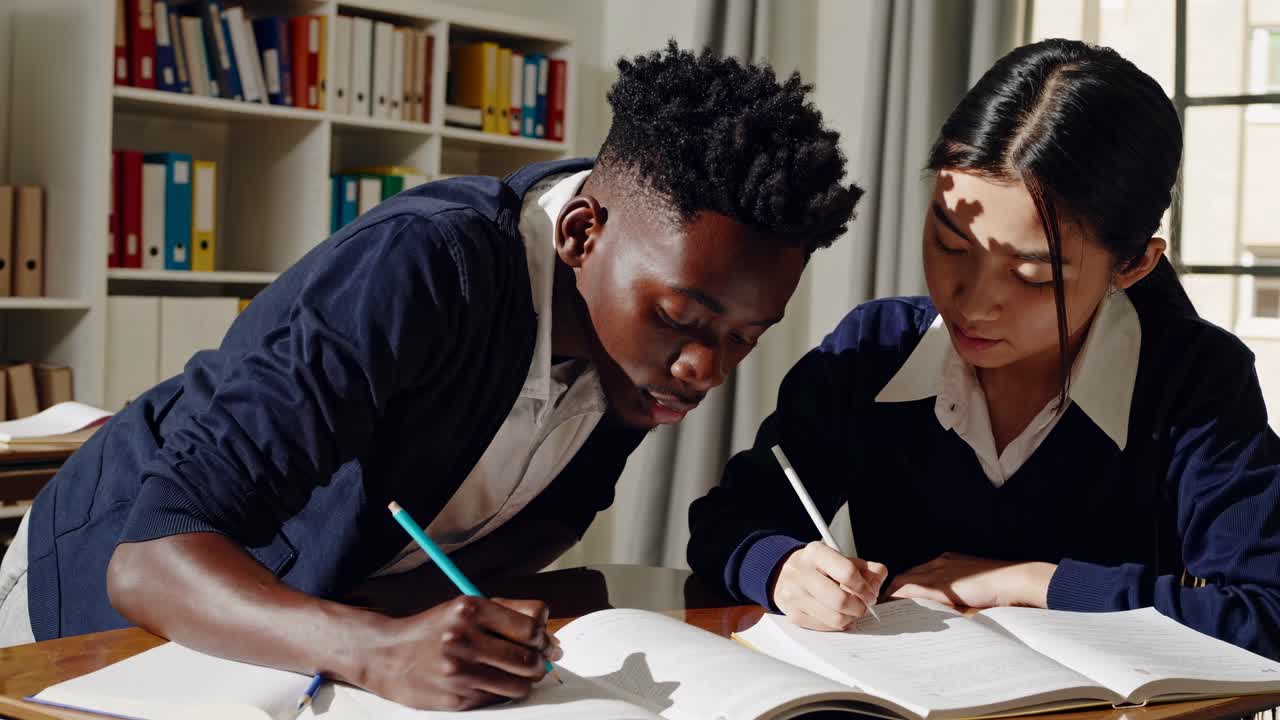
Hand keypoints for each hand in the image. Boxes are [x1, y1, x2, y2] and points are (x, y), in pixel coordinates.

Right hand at [357, 596, 560, 710]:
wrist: (387, 655)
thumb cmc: (435, 629)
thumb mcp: (466, 608)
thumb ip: (510, 614)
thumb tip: (551, 639)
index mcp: (470, 610)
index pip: (531, 625)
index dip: (544, 636)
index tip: (543, 641)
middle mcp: (464, 639)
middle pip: (530, 659)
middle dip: (541, 662)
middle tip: (538, 662)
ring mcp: (460, 673)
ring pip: (519, 685)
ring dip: (524, 681)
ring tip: (514, 673)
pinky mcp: (456, 700)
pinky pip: (497, 699)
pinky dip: (500, 692)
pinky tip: (486, 681)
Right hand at [770, 541, 887, 630]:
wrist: (782, 574)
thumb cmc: (817, 567)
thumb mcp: (839, 559)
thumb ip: (864, 567)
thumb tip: (880, 576)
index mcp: (815, 553)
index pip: (847, 572)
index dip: (865, 588)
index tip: (870, 595)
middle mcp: (800, 572)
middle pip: (840, 600)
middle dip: (859, 608)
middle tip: (863, 607)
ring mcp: (794, 594)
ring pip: (834, 618)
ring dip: (849, 619)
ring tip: (851, 612)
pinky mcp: (792, 613)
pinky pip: (823, 627)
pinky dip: (835, 625)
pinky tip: (836, 616)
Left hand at [886, 553, 1055, 608]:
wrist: (1018, 580)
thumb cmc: (1005, 591)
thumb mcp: (976, 594)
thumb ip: (958, 601)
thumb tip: (946, 617)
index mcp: (951, 562)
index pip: (919, 574)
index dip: (907, 588)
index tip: (899, 602)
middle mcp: (941, 562)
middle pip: (906, 575)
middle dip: (894, 592)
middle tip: (886, 610)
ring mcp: (940, 570)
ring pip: (903, 581)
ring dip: (892, 597)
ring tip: (885, 614)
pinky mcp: (940, 583)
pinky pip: (909, 590)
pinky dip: (897, 600)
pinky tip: (892, 612)